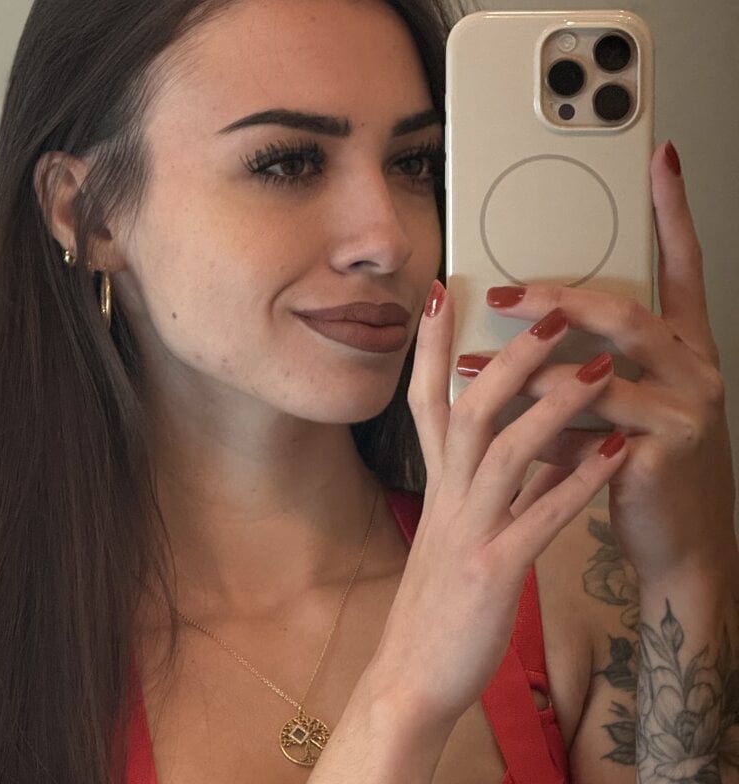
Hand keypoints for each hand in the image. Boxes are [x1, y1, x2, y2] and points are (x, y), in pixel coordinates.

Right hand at [366, 283, 627, 724]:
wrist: (410, 676)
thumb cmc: (435, 604)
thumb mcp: (452, 535)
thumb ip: (484, 490)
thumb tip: (523, 453)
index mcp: (437, 486)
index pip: (425, 400)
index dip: (431, 345)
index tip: (443, 290)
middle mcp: (447, 497)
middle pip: (470, 408)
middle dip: (510, 356)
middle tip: (551, 308)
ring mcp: (469, 531)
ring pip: (506, 450)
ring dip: (552, 404)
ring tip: (596, 365)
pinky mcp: (495, 570)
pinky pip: (540, 516)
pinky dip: (577, 481)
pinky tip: (614, 453)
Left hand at [481, 142, 735, 587]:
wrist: (677, 540)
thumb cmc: (637, 464)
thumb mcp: (609, 406)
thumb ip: (575, 369)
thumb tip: (510, 334)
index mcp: (681, 346)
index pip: (681, 266)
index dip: (673, 212)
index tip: (660, 160)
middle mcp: (694, 367)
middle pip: (626, 312)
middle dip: (558, 300)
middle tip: (503, 294)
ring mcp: (687, 407)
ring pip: (600, 368)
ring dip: (527, 369)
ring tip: (469, 368)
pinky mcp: (665, 450)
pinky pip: (590, 423)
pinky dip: (541, 422)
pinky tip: (508, 427)